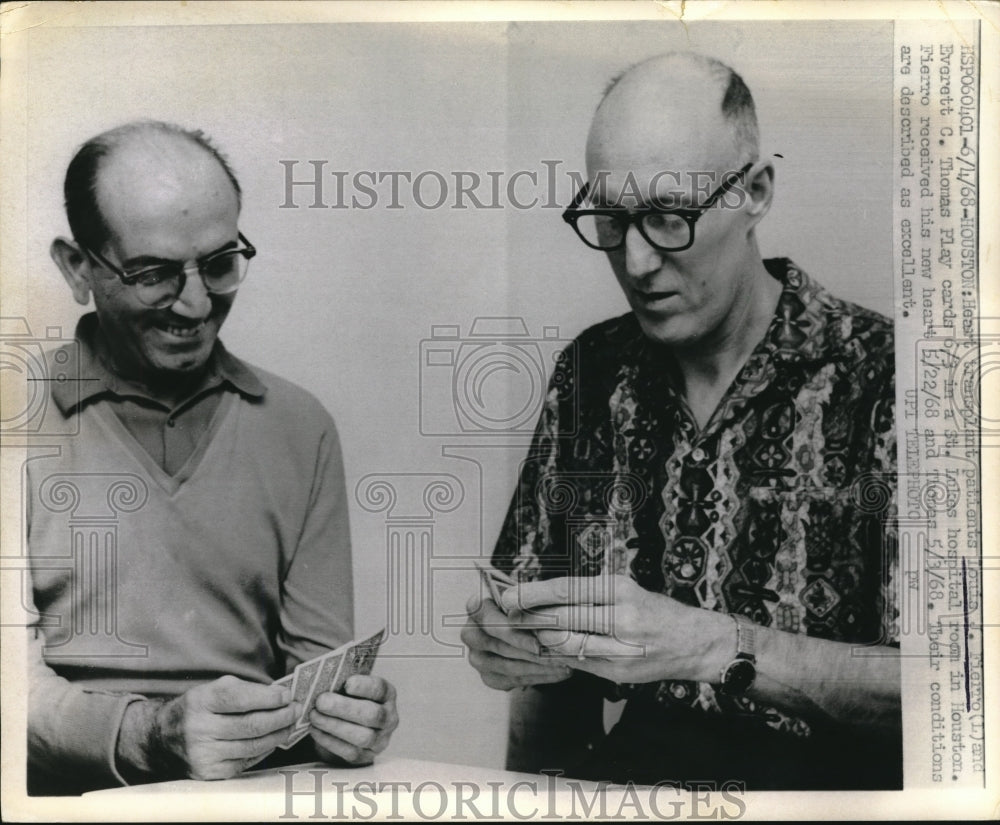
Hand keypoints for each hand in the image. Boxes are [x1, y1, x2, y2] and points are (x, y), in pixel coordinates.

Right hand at [120, 675, 297, 780]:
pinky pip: (247, 761)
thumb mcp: (215, 688)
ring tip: (290, 724)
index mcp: (201, 702)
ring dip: (278, 735)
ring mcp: (204, 755)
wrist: (164, 737)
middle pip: (252, 725)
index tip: (287, 695)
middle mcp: (199, 730)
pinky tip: (272, 740)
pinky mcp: (209, 773)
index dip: (269, 697)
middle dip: (281, 717)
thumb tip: (281, 696)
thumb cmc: (199, 708)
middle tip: (296, 710)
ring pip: (253, 746)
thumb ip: (246, 690)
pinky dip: (264, 750)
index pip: (241, 699)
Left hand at [309, 675, 398, 765]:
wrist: (348, 727)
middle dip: (344, 708)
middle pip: (372, 715)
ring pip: (363, 736)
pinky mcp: (366, 757)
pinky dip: (329, 741)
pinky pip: (350, 752)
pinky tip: (315, 730)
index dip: (365, 686)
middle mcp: (389, 717)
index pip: (380, 689)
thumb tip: (322, 683)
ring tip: (314, 716)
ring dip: (334, 726)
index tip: (346, 684)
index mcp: (387, 695)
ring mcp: (380, 740)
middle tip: (321, 702)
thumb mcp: (349, 689)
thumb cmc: (348, 700)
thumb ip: (341, 684)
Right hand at [461, 592, 572, 690]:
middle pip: (501, 647)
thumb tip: (546, 614)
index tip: (538, 643)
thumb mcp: (525, 597)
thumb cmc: (524, 604)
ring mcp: (477, 657)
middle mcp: (470, 633)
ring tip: (565, 664)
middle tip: (559, 656)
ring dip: (540, 667)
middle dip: (533, 654)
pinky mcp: (488, 676)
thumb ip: (530, 603)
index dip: (516, 634)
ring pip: (509, 667)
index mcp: (476, 607)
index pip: (492, 623)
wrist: (518, 620)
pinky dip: (539, 677)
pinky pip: (514, 680)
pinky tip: (559, 672)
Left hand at [502, 575, 733, 684]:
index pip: (568, 589)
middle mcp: (621, 618)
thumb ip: (588, 592)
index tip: (510, 595)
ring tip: (524, 630)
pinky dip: (558, 653)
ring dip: (540, 638)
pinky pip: (577, 662)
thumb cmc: (653, 610)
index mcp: (621, 590)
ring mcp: (620, 649)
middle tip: (506, 613)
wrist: (693, 642)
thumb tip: (542, 595)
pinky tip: (546, 647)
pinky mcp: (617, 672)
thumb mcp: (625, 588)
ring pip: (565, 644)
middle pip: (562, 618)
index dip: (534, 593)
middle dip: (529, 617)